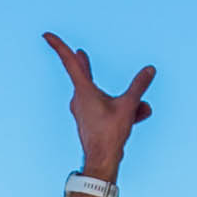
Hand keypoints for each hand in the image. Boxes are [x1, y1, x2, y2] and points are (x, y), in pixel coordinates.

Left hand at [45, 33, 155, 177]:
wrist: (102, 161)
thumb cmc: (110, 134)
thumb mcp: (128, 106)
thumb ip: (139, 86)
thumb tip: (150, 69)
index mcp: (83, 91)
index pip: (70, 63)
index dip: (59, 47)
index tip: (46, 35)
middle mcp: (80, 99)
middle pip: (85, 76)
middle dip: (87, 66)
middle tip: (79, 53)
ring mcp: (84, 110)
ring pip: (106, 97)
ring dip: (126, 101)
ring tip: (142, 110)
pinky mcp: (91, 120)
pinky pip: (108, 108)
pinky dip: (124, 110)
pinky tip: (141, 114)